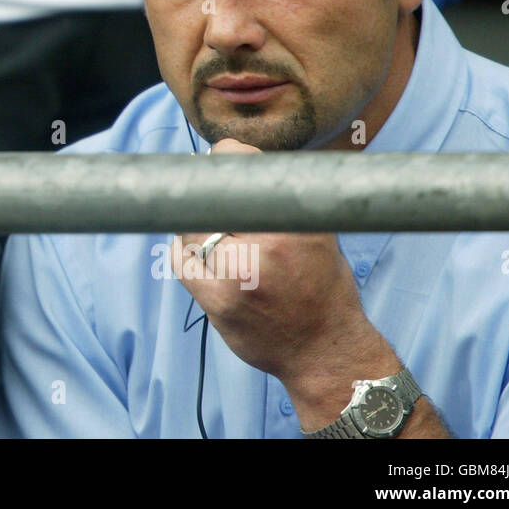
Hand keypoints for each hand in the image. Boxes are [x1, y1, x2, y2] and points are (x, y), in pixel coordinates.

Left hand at [174, 138, 399, 428]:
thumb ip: (285, 200)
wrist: (326, 352)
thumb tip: (236, 158)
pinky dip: (184, 248)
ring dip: (196, 224)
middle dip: (209, 192)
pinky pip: (183, 260)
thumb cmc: (323, 288)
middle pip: (214, 198)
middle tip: (208, 192)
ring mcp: (239, 278)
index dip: (225, 157)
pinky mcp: (218, 303)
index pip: (245, 169)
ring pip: (194, 228)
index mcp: (298, 226)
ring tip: (211, 228)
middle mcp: (269, 248)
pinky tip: (193, 247)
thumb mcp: (319, 234)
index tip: (219, 156)